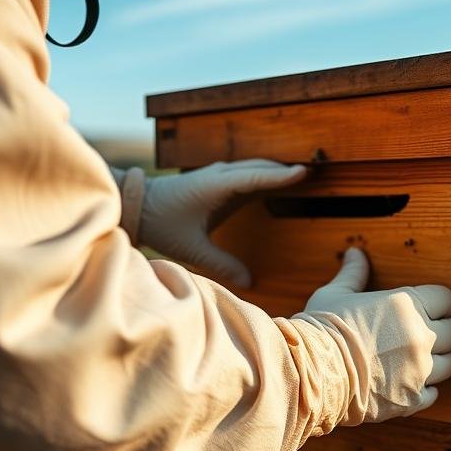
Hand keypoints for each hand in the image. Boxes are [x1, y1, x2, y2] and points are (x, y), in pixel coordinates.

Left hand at [139, 160, 305, 286]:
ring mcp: (217, 174)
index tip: (305, 172)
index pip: (256, 177)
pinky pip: (247, 172)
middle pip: (260, 167)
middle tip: (314, 172)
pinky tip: (276, 180)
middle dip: (286, 169)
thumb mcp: (191, 249)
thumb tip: (250, 283)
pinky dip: (264, 174)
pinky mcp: (216, 179)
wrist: (137, 205)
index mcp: (216, 186)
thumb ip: (222, 265)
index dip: (281, 176)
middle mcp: (219, 175)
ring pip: (254, 166)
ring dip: (276, 169)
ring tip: (302, 174)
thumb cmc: (162, 224)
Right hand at [298, 248, 450, 422]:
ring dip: (439, 360)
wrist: (310, 375)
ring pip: (450, 363)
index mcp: (406, 305)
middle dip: (444, 332)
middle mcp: (420, 336)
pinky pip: (434, 393)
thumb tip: (355, 252)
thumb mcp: (334, 295)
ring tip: (418, 360)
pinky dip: (425, 389)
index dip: (442, 304)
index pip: (448, 300)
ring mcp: (420, 370)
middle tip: (425, 335)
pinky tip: (407, 382)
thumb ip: (354, 274)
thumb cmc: (320, 330)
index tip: (434, 309)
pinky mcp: (412, 399)